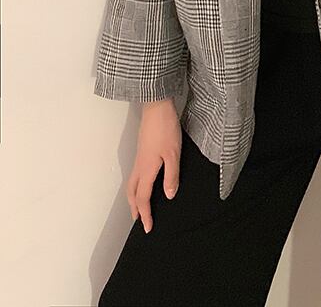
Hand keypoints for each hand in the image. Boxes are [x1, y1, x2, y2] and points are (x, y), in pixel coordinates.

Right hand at [127, 98, 181, 232]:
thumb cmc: (166, 129)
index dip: (145, 214)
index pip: (143, 198)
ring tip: (139, 208)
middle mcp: (139, 167)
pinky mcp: (142, 152)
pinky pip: (135, 175)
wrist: (157, 108)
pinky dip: (136, 187)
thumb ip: (171, 176)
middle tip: (140, 222)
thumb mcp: (173, 154)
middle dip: (135, 210)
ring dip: (134, 199)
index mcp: (146, 170)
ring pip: (132, 185)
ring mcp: (139, 159)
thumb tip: (169, 196)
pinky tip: (144, 184)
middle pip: (132, 194)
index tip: (147, 228)